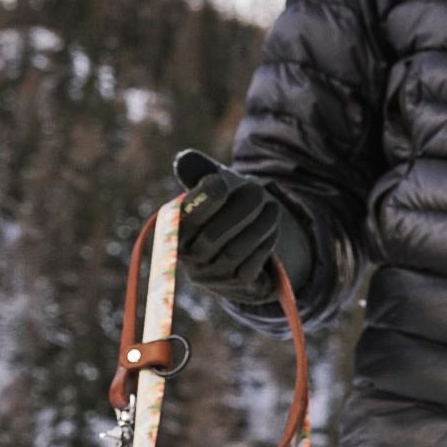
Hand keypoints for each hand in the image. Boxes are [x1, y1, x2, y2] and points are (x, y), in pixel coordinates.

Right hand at [173, 149, 311, 302]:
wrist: (246, 237)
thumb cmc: (224, 204)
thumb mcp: (213, 182)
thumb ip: (199, 171)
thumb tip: (184, 160)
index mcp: (174, 231)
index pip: (182, 222)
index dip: (200, 204)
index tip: (220, 185)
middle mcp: (188, 258)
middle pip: (211, 237)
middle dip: (239, 212)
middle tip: (258, 190)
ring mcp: (211, 276)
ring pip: (234, 252)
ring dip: (258, 226)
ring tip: (272, 208)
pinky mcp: (234, 286)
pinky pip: (251, 266)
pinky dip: (265, 245)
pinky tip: (271, 230)